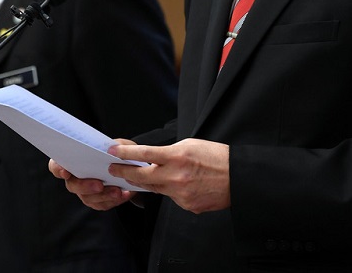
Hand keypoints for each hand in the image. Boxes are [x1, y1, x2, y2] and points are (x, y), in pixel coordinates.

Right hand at [48, 138, 136, 210]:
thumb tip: (112, 149)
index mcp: (72, 160)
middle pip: (72, 185)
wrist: (128, 166)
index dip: (57, 169)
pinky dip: (114, 200)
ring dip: (103, 196)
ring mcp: (84, 191)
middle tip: (99, 185)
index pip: (56, 165)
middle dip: (85, 186)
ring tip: (117, 191)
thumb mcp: (118, 144)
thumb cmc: (117, 152)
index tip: (65, 172)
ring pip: (87, 198)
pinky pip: (102, 205)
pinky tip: (125, 194)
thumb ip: (114, 145)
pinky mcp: (96, 201)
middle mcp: (74, 178)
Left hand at [108, 138, 229, 213]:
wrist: (238, 177)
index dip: (125, 153)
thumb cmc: (216, 157)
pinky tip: (180, 185)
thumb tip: (153, 157)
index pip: (144, 154)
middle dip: (125, 172)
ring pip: (155, 189)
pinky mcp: (187, 205)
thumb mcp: (190, 145)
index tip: (113, 151)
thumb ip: (169, 152)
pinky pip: (171, 198)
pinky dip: (171, 191)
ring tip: (141, 175)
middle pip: (142, 177)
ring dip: (147, 182)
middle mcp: (176, 176)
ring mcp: (180, 193)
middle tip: (115, 169)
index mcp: (176, 156)